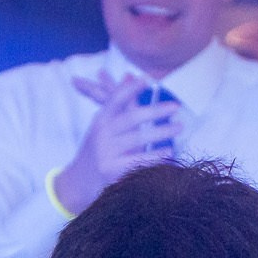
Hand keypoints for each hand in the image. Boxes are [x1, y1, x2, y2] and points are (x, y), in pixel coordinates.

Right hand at [50, 73, 181, 212]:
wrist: (78, 182)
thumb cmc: (99, 150)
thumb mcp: (105, 126)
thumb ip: (120, 103)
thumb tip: (129, 75)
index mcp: (100, 120)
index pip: (115, 100)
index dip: (130, 89)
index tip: (147, 80)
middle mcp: (102, 134)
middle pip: (131, 118)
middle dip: (155, 111)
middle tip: (176, 107)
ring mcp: (106, 152)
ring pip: (138, 139)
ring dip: (161, 132)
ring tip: (179, 126)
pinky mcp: (112, 170)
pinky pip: (138, 162)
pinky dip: (155, 157)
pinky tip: (170, 152)